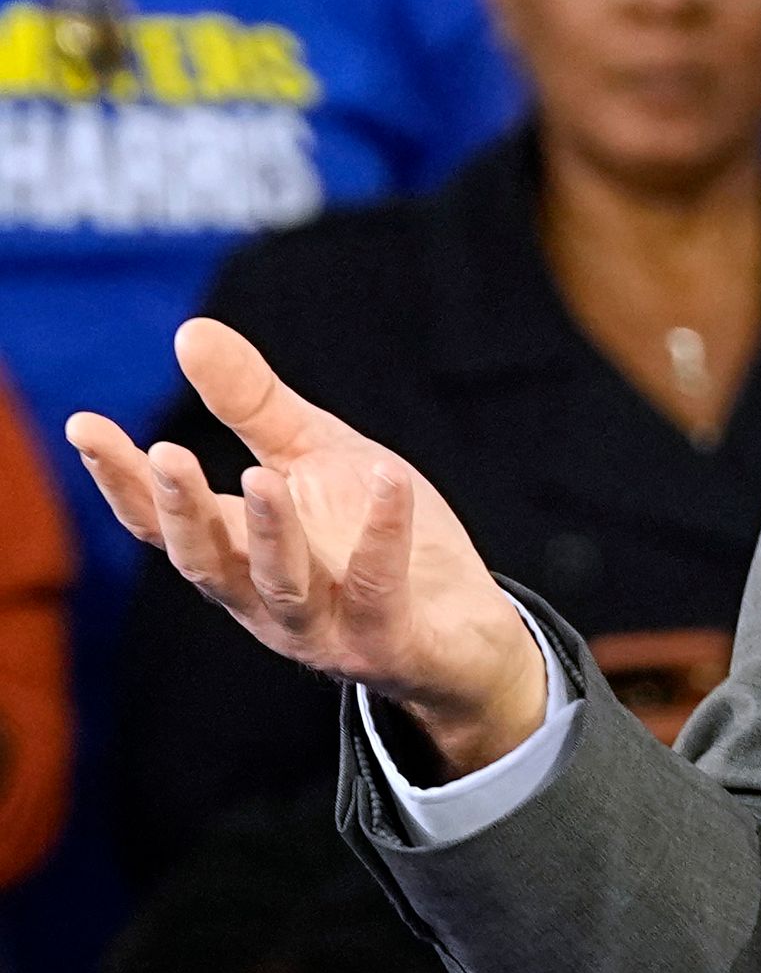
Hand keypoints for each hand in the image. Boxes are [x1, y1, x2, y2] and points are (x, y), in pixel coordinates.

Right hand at [66, 318, 546, 774]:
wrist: (464, 628)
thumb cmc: (368, 536)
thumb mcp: (313, 457)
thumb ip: (252, 406)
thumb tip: (189, 331)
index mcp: (236, 551)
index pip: (161, 521)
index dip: (121, 478)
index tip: (84, 425)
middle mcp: (263, 598)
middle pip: (205, 559)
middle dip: (182, 509)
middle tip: (162, 453)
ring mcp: (322, 627)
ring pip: (279, 585)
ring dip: (268, 534)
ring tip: (259, 477)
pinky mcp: (386, 641)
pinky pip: (379, 588)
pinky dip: (383, 536)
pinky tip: (391, 482)